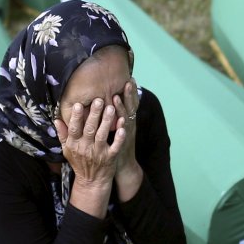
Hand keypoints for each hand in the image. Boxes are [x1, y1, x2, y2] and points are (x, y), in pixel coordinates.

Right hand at [54, 98, 125, 217]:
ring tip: (111, 108)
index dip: (77, 117)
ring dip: (106, 122)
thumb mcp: (67, 150)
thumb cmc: (79, 163)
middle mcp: (85, 148)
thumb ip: (63, 134)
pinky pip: (115, 146)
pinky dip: (119, 137)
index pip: (74, 128)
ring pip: (102, 135)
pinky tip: (122, 127)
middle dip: (94, 114)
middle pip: (89, 129)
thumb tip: (56, 119)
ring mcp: (98, 153)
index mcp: (74, 144)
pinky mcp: (110, 158)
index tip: (79, 104)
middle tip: (99, 100)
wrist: (91, 182)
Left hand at [113, 79, 142, 201]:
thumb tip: (112, 101)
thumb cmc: (117, 145)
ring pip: (126, 118)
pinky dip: (122, 125)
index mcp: (127, 120)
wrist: (122, 166)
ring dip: (123, 107)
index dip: (130, 91)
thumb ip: (115, 116)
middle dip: (130, 94)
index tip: (130, 77)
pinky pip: (123, 133)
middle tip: (129, 80)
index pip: (129, 102)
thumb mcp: (117, 128)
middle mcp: (129, 125)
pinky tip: (121, 119)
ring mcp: (127, 134)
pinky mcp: (123, 143)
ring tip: (118, 95)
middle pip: (131, 107)